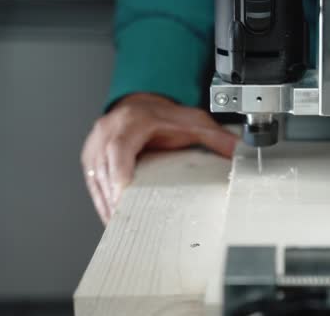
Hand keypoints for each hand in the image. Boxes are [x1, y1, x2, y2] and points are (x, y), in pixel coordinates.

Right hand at [81, 93, 238, 224]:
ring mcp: (95, 144)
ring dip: (105, 203)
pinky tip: (111, 217)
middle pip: (104, 167)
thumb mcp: (192, 121)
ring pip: (95, 177)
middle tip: (123, 221)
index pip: (119, 147)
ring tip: (118, 226)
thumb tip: (239, 151)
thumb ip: (215, 136)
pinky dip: (101, 201)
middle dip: (112, 196)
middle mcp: (108, 131)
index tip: (123, 192)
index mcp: (132, 121)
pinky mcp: (91, 157)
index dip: (119, 171)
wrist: (142, 103)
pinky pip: (93, 182)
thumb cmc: (162, 114)